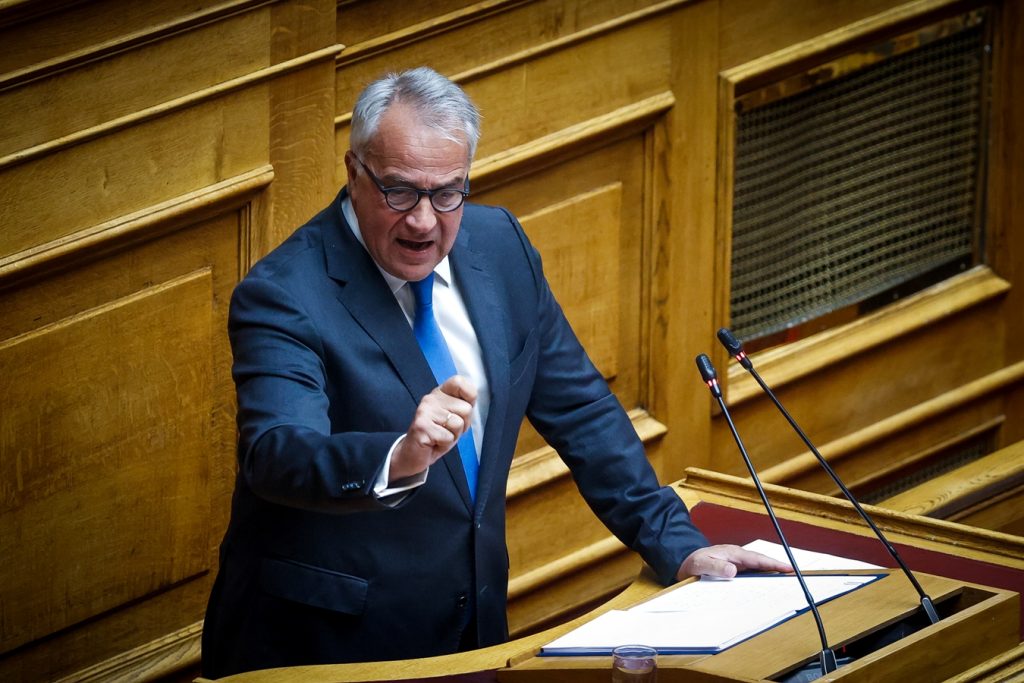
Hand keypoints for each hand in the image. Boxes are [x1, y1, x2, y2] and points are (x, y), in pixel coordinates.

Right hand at [390, 375, 476, 479]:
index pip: (459, 381)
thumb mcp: (455, 417)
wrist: (414, 454)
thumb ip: (464, 405)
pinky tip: (435, 442)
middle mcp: (431, 399)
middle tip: (448, 430)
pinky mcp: (421, 426)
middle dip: (463, 425)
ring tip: (441, 436)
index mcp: (440, 393)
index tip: (461, 410)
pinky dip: (445, 444)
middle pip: (466, 409)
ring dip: (453, 436)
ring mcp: (425, 411)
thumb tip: (473, 396)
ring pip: (458, 424)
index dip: (469, 396)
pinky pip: (448, 437)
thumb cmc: (438, 435)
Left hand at [677, 544, 792, 579]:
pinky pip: (751, 573)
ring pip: (758, 568)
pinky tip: (766, 586)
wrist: (685, 562)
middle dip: (778, 568)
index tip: (787, 569)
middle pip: (762, 562)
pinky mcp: (735, 569)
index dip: (773, 564)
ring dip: (770, 573)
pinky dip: (761, 577)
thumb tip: (734, 571)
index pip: (757, 559)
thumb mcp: (701, 564)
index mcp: (733, 553)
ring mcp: (737, 562)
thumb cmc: (693, 562)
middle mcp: (738, 557)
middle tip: (794, 576)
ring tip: (786, 583)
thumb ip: (716, 567)